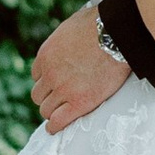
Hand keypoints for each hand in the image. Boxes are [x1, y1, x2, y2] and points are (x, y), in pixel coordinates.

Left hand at [31, 3, 132, 132]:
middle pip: (39, 95)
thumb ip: (64, 40)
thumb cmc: (100, 25)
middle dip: (48, 97)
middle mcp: (50, 74)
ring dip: (52, 111)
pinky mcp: (79, 103)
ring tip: (61, 113)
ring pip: (46, 109)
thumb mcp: (71, 27)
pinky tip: (55, 128)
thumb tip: (69, 38)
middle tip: (60, 99)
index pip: (37, 75)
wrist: (116, 35)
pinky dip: (54, 126)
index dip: (47, 80)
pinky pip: (58, 121)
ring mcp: (63, 90)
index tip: (56, 84)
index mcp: (46, 55)